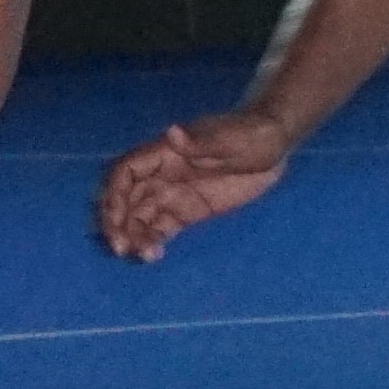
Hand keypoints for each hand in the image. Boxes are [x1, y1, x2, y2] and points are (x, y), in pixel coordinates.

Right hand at [95, 108, 292, 263]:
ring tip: (144, 256)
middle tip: (121, 248)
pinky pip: (159, 228)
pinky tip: (154, 256)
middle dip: (115, 222)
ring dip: (132, 236)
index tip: (115, 219)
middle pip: (125, 198)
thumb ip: (201, 141)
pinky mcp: (187, 211)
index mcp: (166, 152)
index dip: (113, 194)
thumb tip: (171, 132)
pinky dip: (150, 241)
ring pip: (138, 217)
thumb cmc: (253, 132)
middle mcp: (162, 174)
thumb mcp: (232, 136)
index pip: (125, 171)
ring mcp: (173, 193)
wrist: (275, 144)